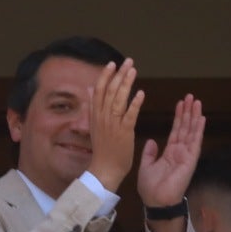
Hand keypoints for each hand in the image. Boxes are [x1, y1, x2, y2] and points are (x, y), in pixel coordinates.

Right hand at [85, 60, 142, 194]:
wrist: (104, 170)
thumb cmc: (103, 149)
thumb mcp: (94, 124)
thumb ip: (94, 105)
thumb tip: (89, 88)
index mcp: (95, 115)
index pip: (98, 90)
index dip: (105, 75)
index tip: (112, 63)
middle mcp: (102, 117)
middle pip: (109, 90)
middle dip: (119, 74)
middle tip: (128, 61)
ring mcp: (113, 124)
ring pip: (118, 99)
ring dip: (126, 83)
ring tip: (134, 70)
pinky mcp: (124, 132)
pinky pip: (130, 115)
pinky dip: (135, 103)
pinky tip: (141, 93)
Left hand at [136, 95, 204, 226]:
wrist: (155, 201)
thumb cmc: (151, 188)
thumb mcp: (146, 166)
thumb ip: (149, 153)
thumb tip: (151, 141)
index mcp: (169, 153)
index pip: (176, 131)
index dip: (178, 117)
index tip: (180, 103)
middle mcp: (180, 152)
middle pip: (185, 128)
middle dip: (188, 112)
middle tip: (191, 97)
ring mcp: (186, 155)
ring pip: (191, 132)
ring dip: (194, 117)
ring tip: (196, 102)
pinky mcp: (190, 160)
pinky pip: (195, 142)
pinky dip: (198, 130)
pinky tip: (201, 118)